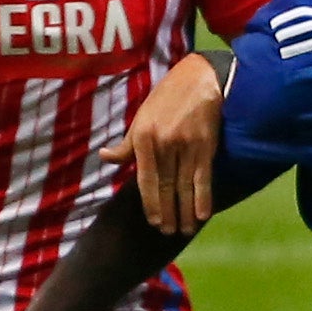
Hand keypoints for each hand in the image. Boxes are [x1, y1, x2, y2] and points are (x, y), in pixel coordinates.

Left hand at [107, 51, 223, 230]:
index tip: (154, 222)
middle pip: (166, 188)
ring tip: (185, 230)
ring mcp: (186, 146)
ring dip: (185, 212)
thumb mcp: (141, 117)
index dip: (151, 204)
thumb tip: (106, 158)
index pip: (146, 180)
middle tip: (168, 232)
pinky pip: (204, 178)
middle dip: (168, 213)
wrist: (199, 78)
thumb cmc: (167, 97)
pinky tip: (203, 215)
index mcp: (144, 139)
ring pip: (184, 187)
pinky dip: (203, 198)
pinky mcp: (206, 145)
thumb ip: (127, 144)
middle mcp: (164, 145)